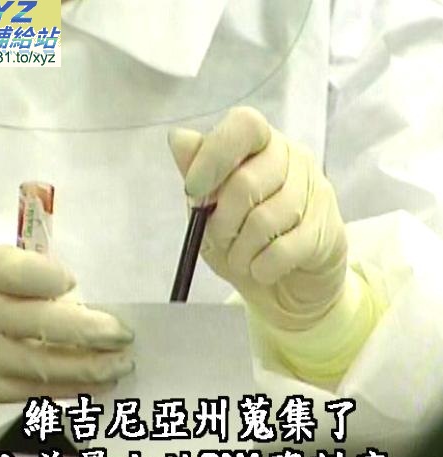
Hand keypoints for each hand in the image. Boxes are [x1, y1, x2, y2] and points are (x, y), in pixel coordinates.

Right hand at [0, 246, 133, 426]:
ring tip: (123, 364)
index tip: (73, 282)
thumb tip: (88, 297)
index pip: (9, 270)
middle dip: (87, 330)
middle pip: (35, 322)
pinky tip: (100, 385)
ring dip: (89, 366)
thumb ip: (30, 280)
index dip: (44, 276)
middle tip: (124, 334)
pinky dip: (71, 388)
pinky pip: (33, 391)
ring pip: (40, 364)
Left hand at [168, 107, 347, 330]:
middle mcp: (292, 158)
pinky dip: (261, 268)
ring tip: (241, 259)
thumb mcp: (210, 208)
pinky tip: (261, 269)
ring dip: (240, 251)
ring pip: (264, 220)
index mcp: (260, 144)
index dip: (213, 157)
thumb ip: (196, 174)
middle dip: (222, 224)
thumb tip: (178, 137)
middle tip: (220, 241)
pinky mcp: (327, 230)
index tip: (193, 191)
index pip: (244, 126)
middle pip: (246, 182)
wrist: (286, 282)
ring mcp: (315, 191)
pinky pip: (283, 250)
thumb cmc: (244, 238)